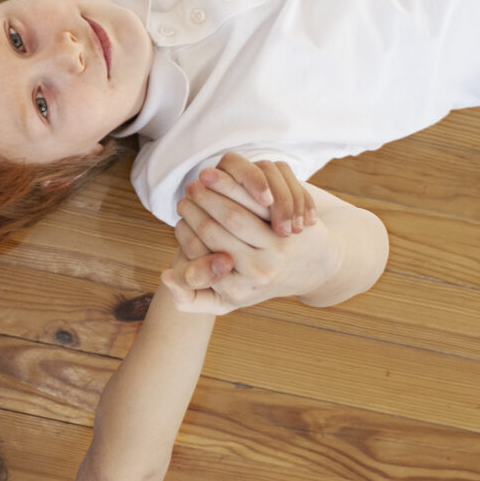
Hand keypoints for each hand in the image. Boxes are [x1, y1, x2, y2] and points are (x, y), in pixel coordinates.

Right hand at [162, 163, 336, 314]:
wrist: (314, 270)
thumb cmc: (259, 283)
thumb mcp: (225, 302)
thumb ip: (189, 298)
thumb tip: (165, 276)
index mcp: (237, 289)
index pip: (200, 247)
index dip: (186, 223)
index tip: (181, 209)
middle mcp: (258, 272)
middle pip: (216, 227)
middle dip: (199, 201)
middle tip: (189, 188)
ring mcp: (278, 251)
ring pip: (236, 211)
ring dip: (216, 188)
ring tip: (205, 178)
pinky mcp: (292, 229)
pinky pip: (260, 202)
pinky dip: (243, 185)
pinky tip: (232, 177)